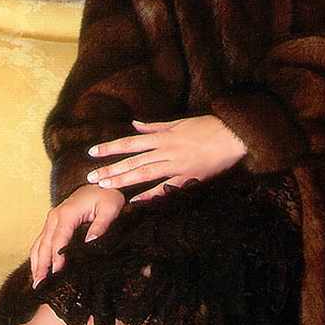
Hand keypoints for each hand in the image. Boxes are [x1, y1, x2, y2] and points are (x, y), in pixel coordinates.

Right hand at [29, 184, 125, 289]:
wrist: (100, 185)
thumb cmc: (107, 196)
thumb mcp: (110, 208)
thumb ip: (101, 225)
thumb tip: (90, 242)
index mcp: (67, 214)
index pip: (58, 239)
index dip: (56, 258)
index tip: (56, 273)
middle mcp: (55, 216)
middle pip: (44, 244)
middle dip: (41, 265)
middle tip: (39, 285)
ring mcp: (52, 220)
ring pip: (39, 243)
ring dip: (36, 263)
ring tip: (36, 282)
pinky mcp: (53, 223)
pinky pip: (42, 240)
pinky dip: (38, 255)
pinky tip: (39, 269)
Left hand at [86, 114, 247, 203]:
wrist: (233, 136)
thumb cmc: (209, 126)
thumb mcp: (180, 122)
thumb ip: (156, 127)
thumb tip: (135, 124)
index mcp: (164, 136)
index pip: (130, 142)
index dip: (110, 148)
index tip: (92, 153)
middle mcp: (167, 150)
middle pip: (133, 160)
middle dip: (111, 169)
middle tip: (90, 178)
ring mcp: (177, 165)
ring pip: (145, 173)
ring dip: (124, 180)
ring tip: (105, 187)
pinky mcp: (189, 178)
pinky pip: (166, 188)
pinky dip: (151, 195)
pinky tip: (136, 202)